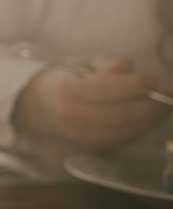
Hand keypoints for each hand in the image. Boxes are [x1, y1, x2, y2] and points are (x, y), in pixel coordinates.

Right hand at [15, 57, 166, 152]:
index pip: (105, 89)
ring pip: (125, 131)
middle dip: (150, 105)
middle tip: (167, 93)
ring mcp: (81, 136)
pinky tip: (148, 116)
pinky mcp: (91, 147)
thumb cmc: (71, 78)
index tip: (152, 78)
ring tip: (162, 105)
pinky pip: (123, 140)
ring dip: (150, 119)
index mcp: (67, 91)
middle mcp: (72, 117)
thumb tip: (127, 66)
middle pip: (119, 115)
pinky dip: (140, 128)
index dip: (134, 85)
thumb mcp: (84, 62)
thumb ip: (106, 64)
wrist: (47, 105)